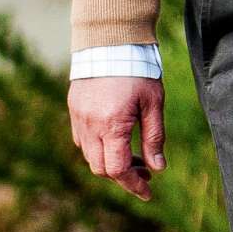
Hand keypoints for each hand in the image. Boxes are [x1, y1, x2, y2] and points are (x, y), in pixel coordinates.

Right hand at [68, 75, 164, 200]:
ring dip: (110, 162)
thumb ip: (154, 137)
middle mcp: (90, 125)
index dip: (133, 184)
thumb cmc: (138, 69)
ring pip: (90, 155)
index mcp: (111, 125)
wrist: (110, 39)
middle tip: (146, 172)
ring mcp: (78, 117)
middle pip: (101, 168)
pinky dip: (98, 148)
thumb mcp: (153, 103)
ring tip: (134, 155)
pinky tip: (116, 140)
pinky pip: (82, 139)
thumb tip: (157, 168)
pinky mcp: (74, 108)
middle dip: (123, 176)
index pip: (118, 169)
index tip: (148, 192)